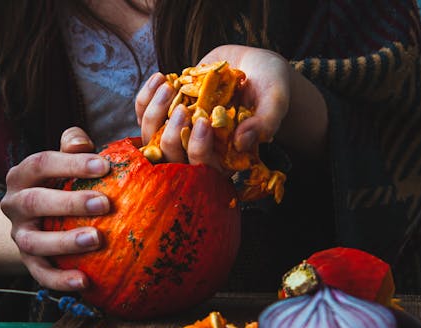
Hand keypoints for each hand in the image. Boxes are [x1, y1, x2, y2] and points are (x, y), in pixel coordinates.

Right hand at [0, 127, 110, 290]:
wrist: (33, 220)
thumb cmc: (57, 184)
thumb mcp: (61, 163)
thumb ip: (72, 147)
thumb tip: (84, 143)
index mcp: (22, 176)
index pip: (41, 164)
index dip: (71, 164)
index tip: (104, 166)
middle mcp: (15, 205)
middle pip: (35, 202)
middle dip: (70, 202)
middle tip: (105, 203)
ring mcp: (20, 236)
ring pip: (34, 241)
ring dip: (65, 241)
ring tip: (96, 239)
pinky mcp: (28, 262)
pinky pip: (41, 274)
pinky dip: (61, 280)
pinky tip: (85, 281)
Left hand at [136, 45, 326, 167]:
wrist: (255, 67)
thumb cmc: (271, 87)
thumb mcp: (275, 102)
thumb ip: (264, 123)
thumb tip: (242, 141)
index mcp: (223, 159)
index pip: (201, 169)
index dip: (197, 150)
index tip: (203, 122)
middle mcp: (198, 151)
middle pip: (170, 158)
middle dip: (169, 136)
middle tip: (182, 109)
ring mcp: (179, 132)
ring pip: (151, 136)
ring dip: (153, 114)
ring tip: (167, 86)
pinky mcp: (168, 113)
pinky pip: (145, 113)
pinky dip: (146, 98)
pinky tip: (160, 77)